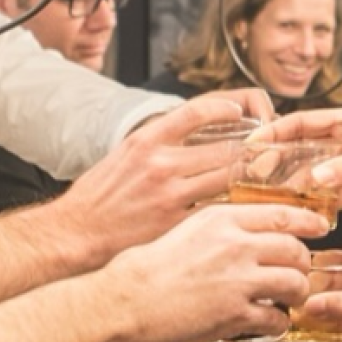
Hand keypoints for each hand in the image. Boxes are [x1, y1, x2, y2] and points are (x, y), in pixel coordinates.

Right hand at [57, 93, 281, 266]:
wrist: (76, 233)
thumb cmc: (101, 195)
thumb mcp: (126, 154)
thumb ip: (160, 140)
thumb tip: (198, 130)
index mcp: (146, 140)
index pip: (196, 110)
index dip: (226, 107)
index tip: (239, 111)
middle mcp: (160, 163)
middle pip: (224, 147)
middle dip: (250, 149)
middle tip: (266, 150)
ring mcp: (169, 194)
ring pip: (227, 178)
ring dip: (248, 177)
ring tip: (262, 176)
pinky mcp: (176, 223)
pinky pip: (217, 209)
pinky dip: (233, 206)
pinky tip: (243, 206)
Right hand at [100, 202, 321, 341]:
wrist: (125, 302)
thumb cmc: (151, 266)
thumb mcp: (190, 228)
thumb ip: (225, 226)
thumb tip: (256, 230)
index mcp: (224, 219)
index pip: (283, 214)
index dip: (308, 222)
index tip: (321, 227)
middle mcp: (236, 245)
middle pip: (295, 249)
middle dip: (303, 263)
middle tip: (299, 272)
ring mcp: (238, 280)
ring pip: (294, 283)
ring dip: (297, 293)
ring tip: (289, 299)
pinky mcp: (235, 314)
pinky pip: (276, 318)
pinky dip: (278, 323)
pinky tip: (269, 323)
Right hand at [251, 109, 341, 240]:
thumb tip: (316, 179)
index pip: (306, 122)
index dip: (278, 131)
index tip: (254, 143)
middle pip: (307, 149)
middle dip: (281, 160)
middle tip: (258, 177)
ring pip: (317, 174)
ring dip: (297, 185)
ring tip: (275, 198)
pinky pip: (333, 195)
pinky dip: (318, 203)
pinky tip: (305, 211)